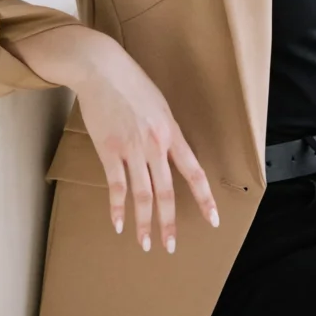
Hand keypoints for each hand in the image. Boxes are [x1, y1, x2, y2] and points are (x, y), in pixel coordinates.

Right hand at [14, 25, 218, 252]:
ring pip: (142, 195)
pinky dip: (117, 208)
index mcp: (172, 132)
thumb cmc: (131, 82)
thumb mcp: (159, 104)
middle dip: (169, 223)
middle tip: (171, 246)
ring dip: (144, 223)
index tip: (213, 219)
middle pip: (167, 192)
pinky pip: (115, 186)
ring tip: (145, 244)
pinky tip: (119, 224)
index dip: (204, 198)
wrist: (102, 69)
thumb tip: (170, 153)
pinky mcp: (109, 150)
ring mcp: (131, 149)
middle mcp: (155, 145)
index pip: (194, 172)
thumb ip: (166, 131)